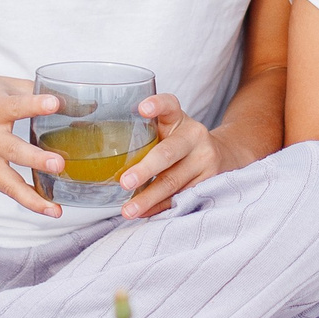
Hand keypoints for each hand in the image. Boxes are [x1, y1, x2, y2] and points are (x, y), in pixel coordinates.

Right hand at [0, 74, 64, 217]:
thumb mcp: (8, 86)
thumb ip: (42, 94)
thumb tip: (86, 105)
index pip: (14, 107)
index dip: (34, 105)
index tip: (54, 103)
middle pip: (11, 150)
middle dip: (35, 159)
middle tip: (59, 164)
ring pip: (7, 183)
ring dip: (33, 197)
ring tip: (56, 209)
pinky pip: (7, 190)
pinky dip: (27, 199)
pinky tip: (47, 207)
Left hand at [115, 94, 222, 218]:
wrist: (219, 154)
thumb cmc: (178, 142)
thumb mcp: (166, 129)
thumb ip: (143, 133)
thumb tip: (99, 153)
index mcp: (178, 118)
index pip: (169, 105)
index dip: (156, 104)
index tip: (141, 108)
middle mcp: (194, 135)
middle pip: (167, 153)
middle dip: (145, 170)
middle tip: (125, 182)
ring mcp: (204, 159)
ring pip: (173, 182)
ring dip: (148, 198)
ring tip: (128, 210)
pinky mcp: (209, 180)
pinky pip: (180, 197)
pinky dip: (159, 207)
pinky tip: (144, 212)